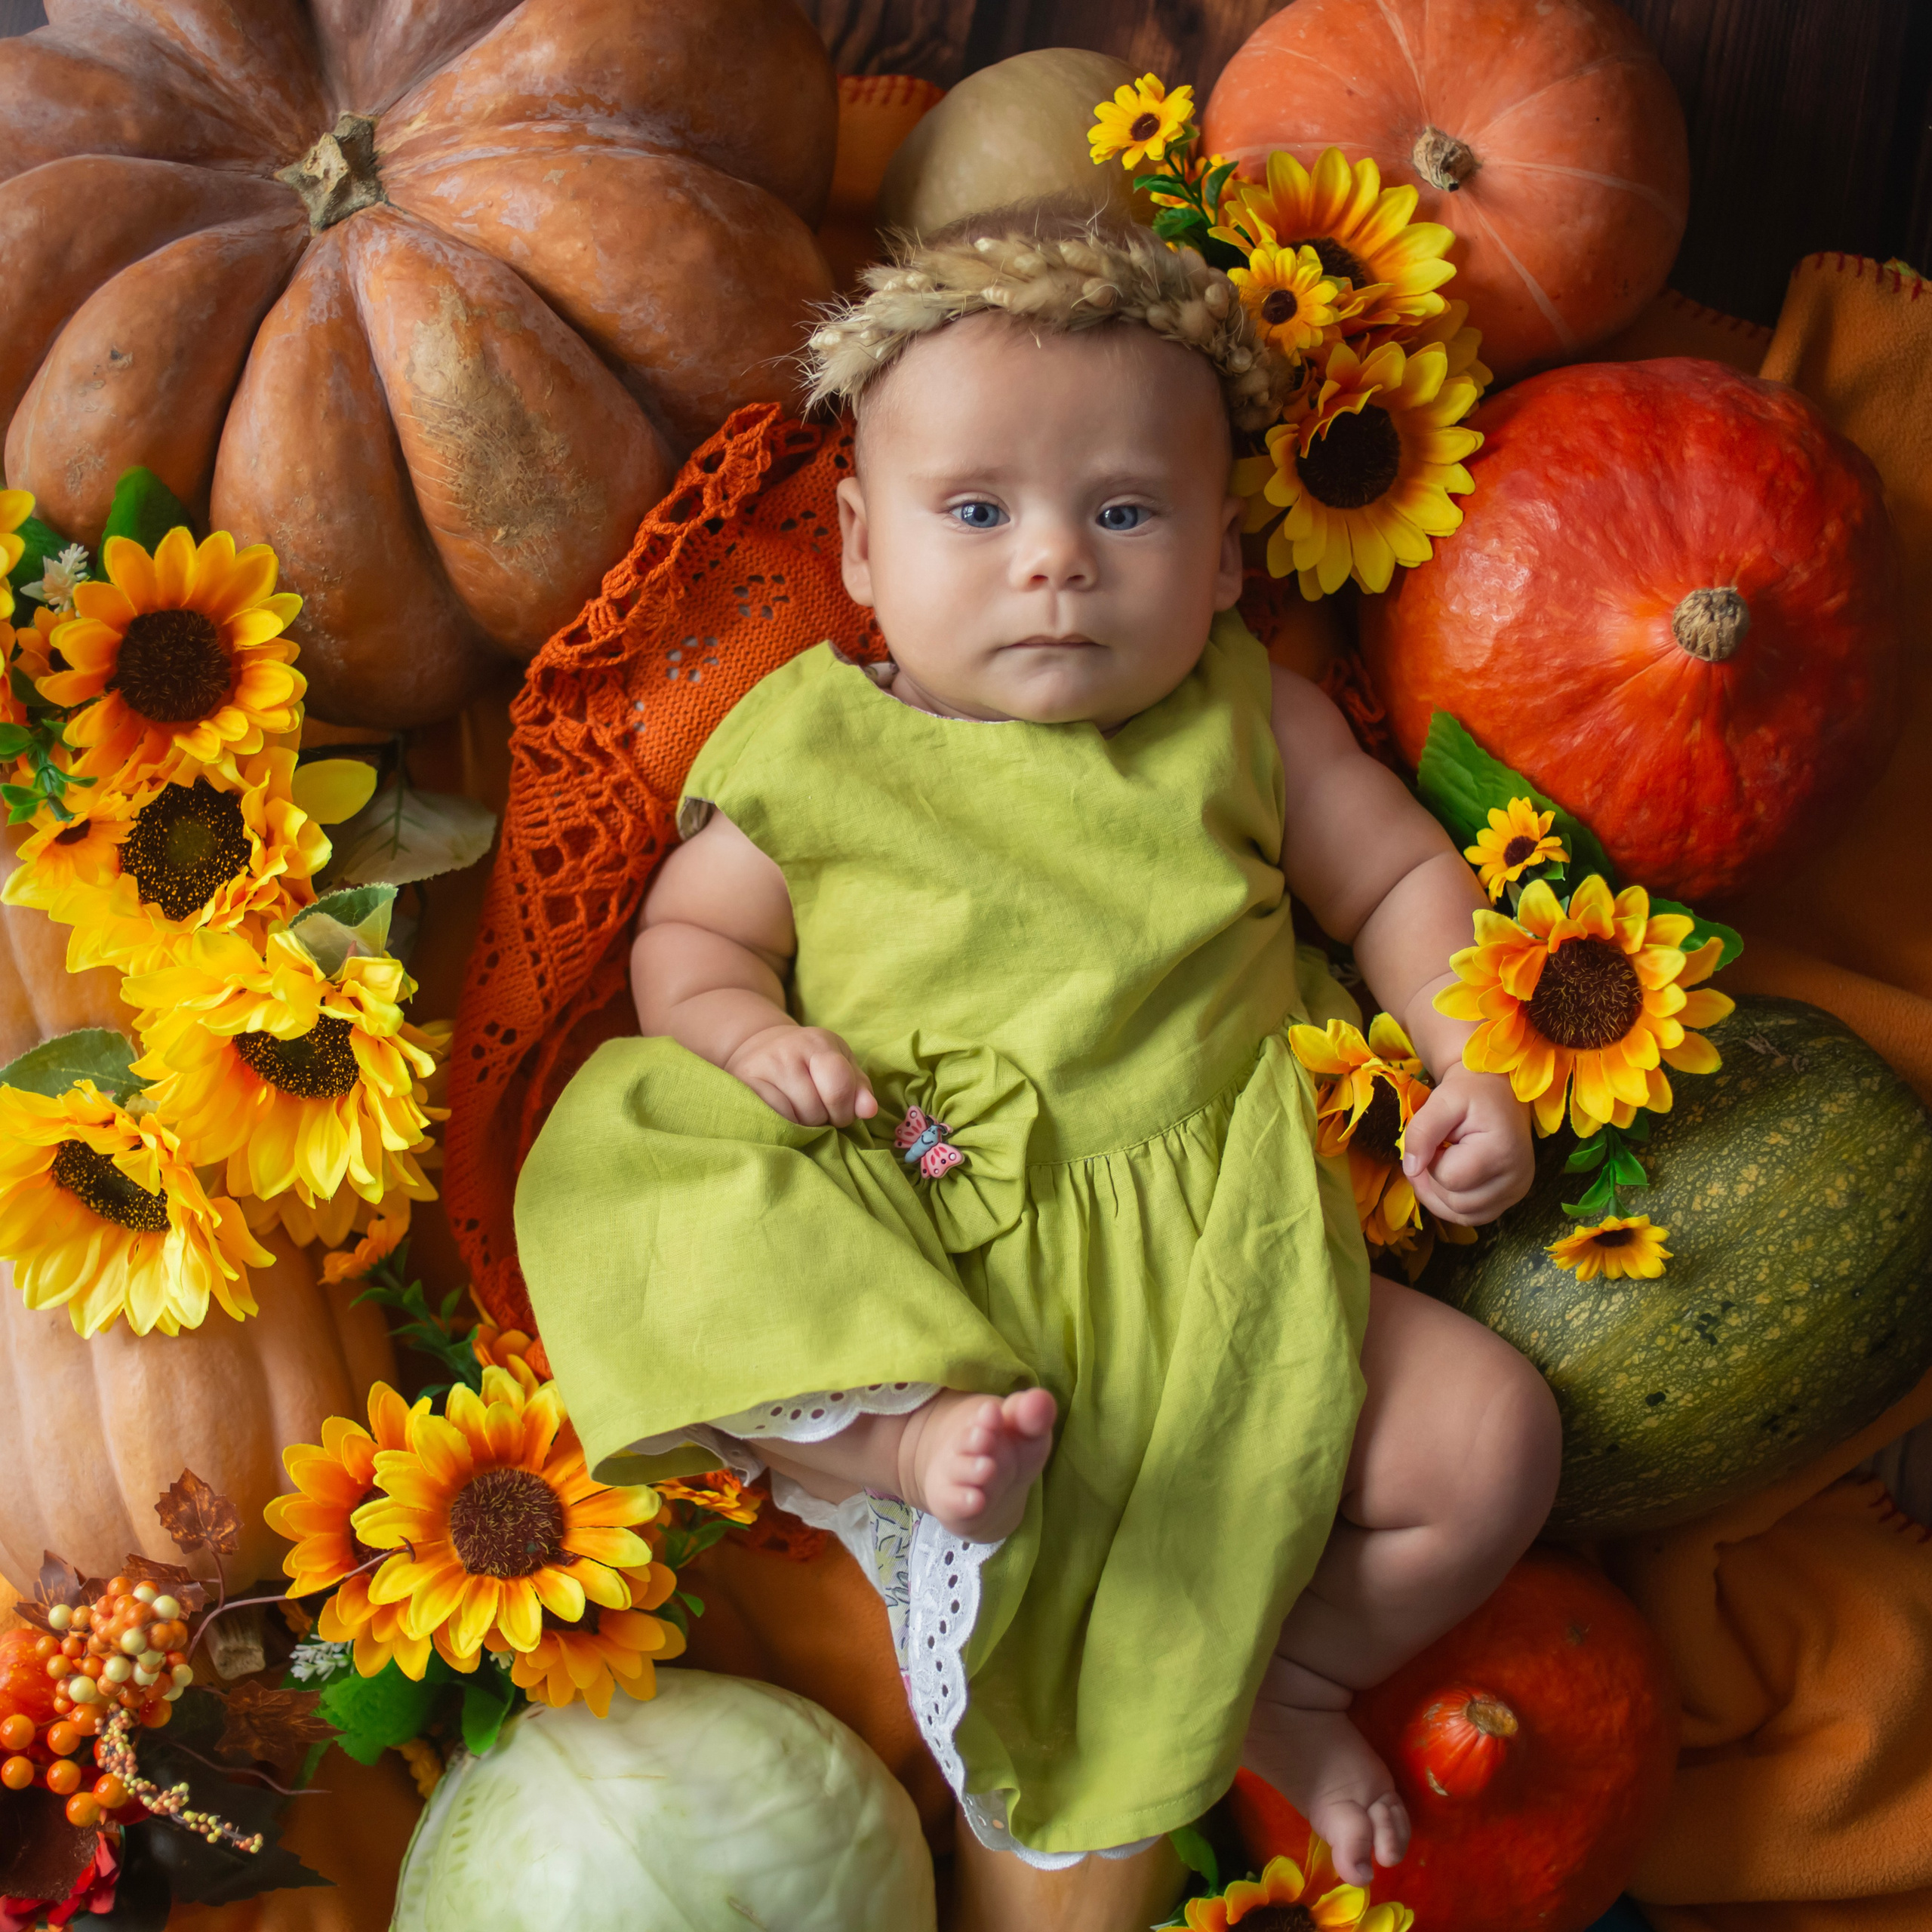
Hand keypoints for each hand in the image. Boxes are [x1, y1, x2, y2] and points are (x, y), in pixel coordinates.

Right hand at [724, 1024, 877, 1125]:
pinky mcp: (745, 1084)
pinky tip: (784, 1115)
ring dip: (804, 1126)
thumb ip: (858, 1088)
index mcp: (819, 1043)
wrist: (760, 1046)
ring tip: (802, 1113)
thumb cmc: (809, 1061)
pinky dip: (783, 1126)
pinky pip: (773, 1120)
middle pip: (817, 1108)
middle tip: (820, 1113)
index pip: (839, 1086)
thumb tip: (869, 1110)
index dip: (845, 1110)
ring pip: (795, 1118)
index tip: (842, 1114)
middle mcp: (789, 1051)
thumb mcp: (840, 1064)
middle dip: (825, 1120)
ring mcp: (764, 1067)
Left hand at [1400, 1064, 1531, 1226]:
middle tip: (1433, 1151)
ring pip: (1463, 1215)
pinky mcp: (1512, 1197)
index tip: (1437, 1139)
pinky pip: (1474, 1216)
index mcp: (1501, 1151)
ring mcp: (1516, 1191)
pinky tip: (1450, 1179)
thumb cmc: (1471, 1092)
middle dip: (1433, 1180)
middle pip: (1456, 1203)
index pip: (1450, 1178)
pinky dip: (1453, 1204)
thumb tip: (1410, 1168)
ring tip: (1439, 1163)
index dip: (1430, 1161)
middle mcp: (1516, 1178)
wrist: (1499, 1090)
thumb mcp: (1442, 1100)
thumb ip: (1422, 1132)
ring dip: (1439, 1195)